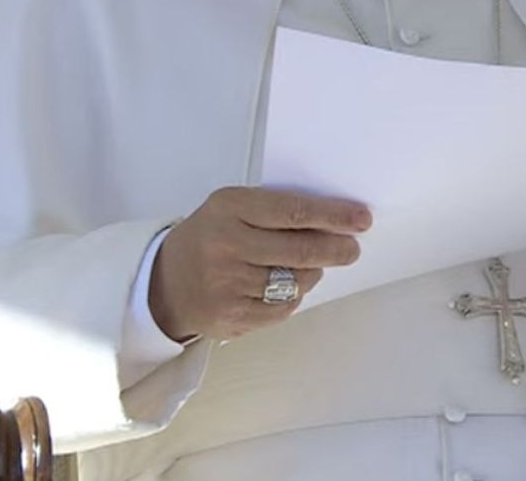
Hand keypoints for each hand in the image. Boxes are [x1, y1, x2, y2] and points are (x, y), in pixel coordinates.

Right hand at [149, 186, 371, 341]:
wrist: (164, 283)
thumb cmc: (211, 236)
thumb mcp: (233, 208)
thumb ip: (277, 210)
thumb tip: (335, 222)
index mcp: (229, 208)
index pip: (293, 211)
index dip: (333, 216)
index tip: (361, 218)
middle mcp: (226, 245)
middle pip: (300, 250)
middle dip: (337, 249)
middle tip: (352, 248)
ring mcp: (227, 285)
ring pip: (296, 281)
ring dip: (313, 273)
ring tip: (310, 265)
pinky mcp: (232, 317)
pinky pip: (283, 308)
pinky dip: (293, 296)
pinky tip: (285, 286)